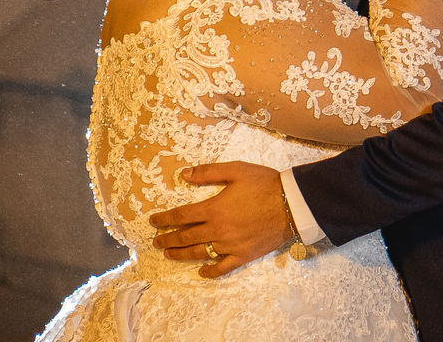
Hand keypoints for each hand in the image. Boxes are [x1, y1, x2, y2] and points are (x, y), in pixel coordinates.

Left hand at [148, 161, 288, 276]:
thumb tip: (184, 174)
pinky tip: (201, 271)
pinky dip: (209, 271)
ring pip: (199, 253)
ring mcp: (229, 246)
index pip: (181, 216)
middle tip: (156, 241)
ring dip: (181, 254)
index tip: (153, 221)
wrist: (290, 204)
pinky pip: (222, 267)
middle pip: (186, 236)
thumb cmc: (263, 183)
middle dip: (168, 239)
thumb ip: (208, 172)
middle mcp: (218, 230)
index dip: (164, 219)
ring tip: (169, 254)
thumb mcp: (235, 170)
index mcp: (214, 208)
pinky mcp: (242, 256)